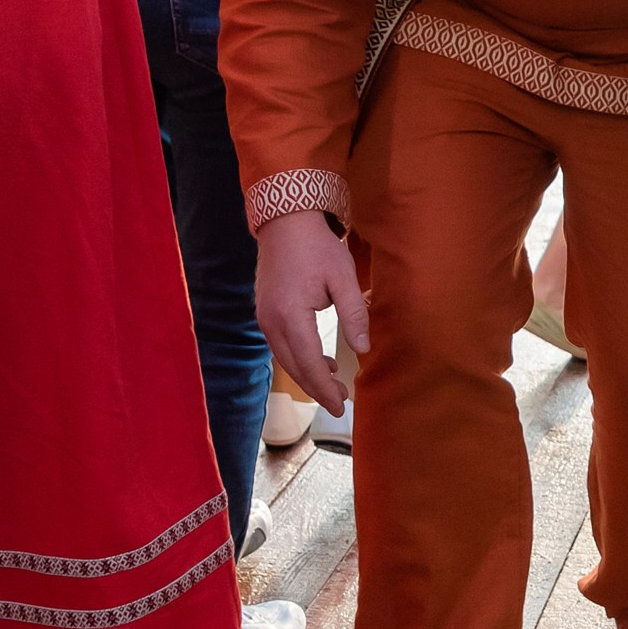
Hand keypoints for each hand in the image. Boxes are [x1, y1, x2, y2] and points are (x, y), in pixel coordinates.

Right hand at [253, 207, 367, 415]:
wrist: (285, 222)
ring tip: (334, 383)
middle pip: (295, 367)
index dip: (326, 388)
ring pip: (286, 359)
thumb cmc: (317, 247)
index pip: (310, 364)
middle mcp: (272, 322)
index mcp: (291, 316)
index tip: (342, 406)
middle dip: (317, 388)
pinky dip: (299, 358)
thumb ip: (353, 315)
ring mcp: (264, 318)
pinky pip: (281, 345)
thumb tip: (362, 349)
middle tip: (342, 402)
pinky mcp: (265, 312)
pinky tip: (319, 359)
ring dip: (308, 374)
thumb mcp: (343, 277)